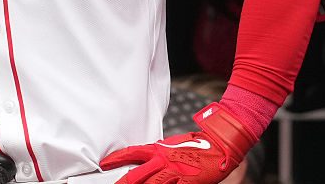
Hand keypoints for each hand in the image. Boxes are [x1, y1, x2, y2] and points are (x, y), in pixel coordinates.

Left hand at [101, 103, 255, 183]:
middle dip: (123, 182)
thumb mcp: (173, 145)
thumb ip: (160, 153)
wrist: (220, 143)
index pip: (132, 153)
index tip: (104, 163)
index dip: (116, 158)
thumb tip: (148, 160)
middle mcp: (164, 160)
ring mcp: (176, 172)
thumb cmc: (198, 144)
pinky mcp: (187, 182)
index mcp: (159, 149)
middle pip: (137, 174)